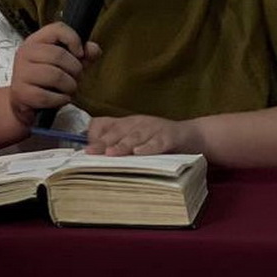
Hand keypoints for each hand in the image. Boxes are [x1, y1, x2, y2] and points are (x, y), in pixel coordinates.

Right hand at [8, 22, 99, 127]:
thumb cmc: (47, 79)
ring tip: (69, 89)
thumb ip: (82, 54)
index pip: (57, 29)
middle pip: (59, 55)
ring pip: (55, 76)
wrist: (23, 101)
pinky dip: (60, 99)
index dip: (73, 39)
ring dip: (69, 86)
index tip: (80, 53)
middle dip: (75, 69)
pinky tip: (61, 98)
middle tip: (76, 77)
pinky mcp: (21, 92)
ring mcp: (21, 72)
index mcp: (36, 40)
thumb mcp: (65, 63)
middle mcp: (26, 52)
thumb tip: (93, 49)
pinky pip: (47, 96)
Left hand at [86, 114, 200, 156]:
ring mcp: (154, 128)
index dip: (95, 136)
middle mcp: (138, 123)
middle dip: (103, 142)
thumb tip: (95, 153)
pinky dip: (148, 148)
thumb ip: (119, 142)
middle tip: (90, 152)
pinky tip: (139, 153)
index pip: (105, 125)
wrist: (192, 135)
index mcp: (127, 123)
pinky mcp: (169, 136)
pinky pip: (157, 143)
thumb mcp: (137, 137)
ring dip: (122, 145)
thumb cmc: (159, 139)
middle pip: (117, 132)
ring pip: (135, 137)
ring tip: (111, 153)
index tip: (83, 149)